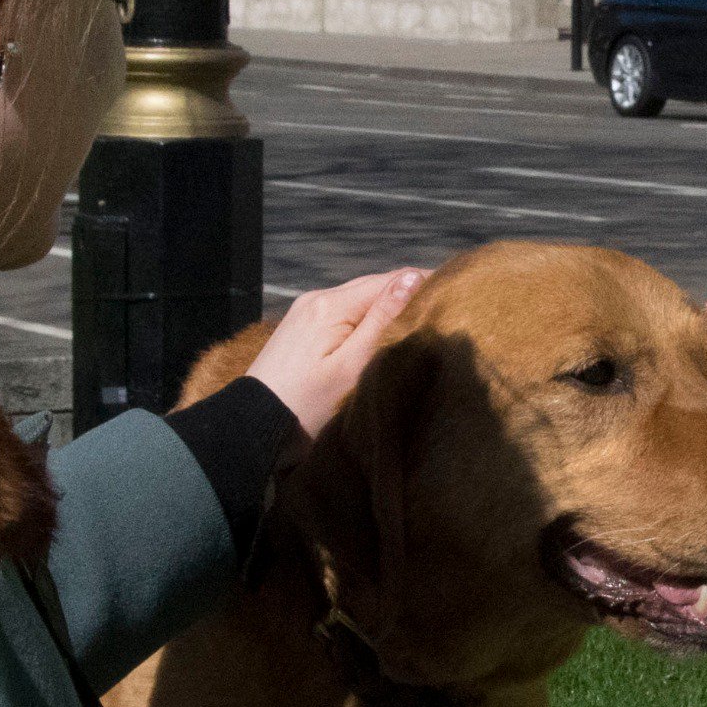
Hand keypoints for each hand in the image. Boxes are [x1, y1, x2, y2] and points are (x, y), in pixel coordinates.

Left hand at [249, 267, 425, 438]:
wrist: (252, 428)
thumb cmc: (306, 405)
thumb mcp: (351, 367)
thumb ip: (382, 321)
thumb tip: (413, 277)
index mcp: (331, 304)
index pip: (389, 280)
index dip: (423, 286)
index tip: (453, 300)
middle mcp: (317, 298)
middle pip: (373, 287)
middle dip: (406, 297)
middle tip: (442, 314)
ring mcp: (305, 312)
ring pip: (358, 300)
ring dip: (385, 309)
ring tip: (416, 325)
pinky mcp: (300, 328)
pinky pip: (341, 314)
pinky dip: (364, 320)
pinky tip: (378, 336)